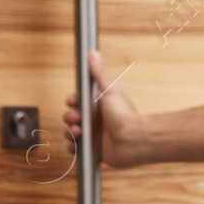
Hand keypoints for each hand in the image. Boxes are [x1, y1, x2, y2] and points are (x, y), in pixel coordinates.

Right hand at [63, 50, 146, 167]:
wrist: (133, 140)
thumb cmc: (125, 115)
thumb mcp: (110, 90)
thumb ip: (99, 73)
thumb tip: (94, 54)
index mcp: (99, 105)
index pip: (78, 102)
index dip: (73, 101)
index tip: (72, 101)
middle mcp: (96, 120)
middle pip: (73, 116)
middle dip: (70, 117)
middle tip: (77, 118)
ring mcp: (94, 135)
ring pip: (72, 132)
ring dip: (70, 132)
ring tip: (79, 132)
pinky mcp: (93, 149)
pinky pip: (76, 148)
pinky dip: (73, 147)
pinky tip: (76, 143)